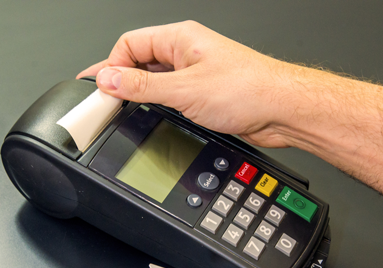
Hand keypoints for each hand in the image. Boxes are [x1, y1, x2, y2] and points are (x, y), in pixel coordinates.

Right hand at [76, 21, 299, 147]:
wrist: (281, 110)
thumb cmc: (247, 89)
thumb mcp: (185, 90)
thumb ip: (143, 87)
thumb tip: (110, 80)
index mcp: (180, 38)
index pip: (130, 44)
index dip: (111, 66)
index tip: (101, 89)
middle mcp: (186, 52)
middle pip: (139, 62)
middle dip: (121, 81)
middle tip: (103, 101)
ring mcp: (194, 73)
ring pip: (154, 81)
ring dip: (139, 94)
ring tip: (122, 109)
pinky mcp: (202, 93)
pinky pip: (170, 95)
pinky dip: (156, 105)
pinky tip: (151, 115)